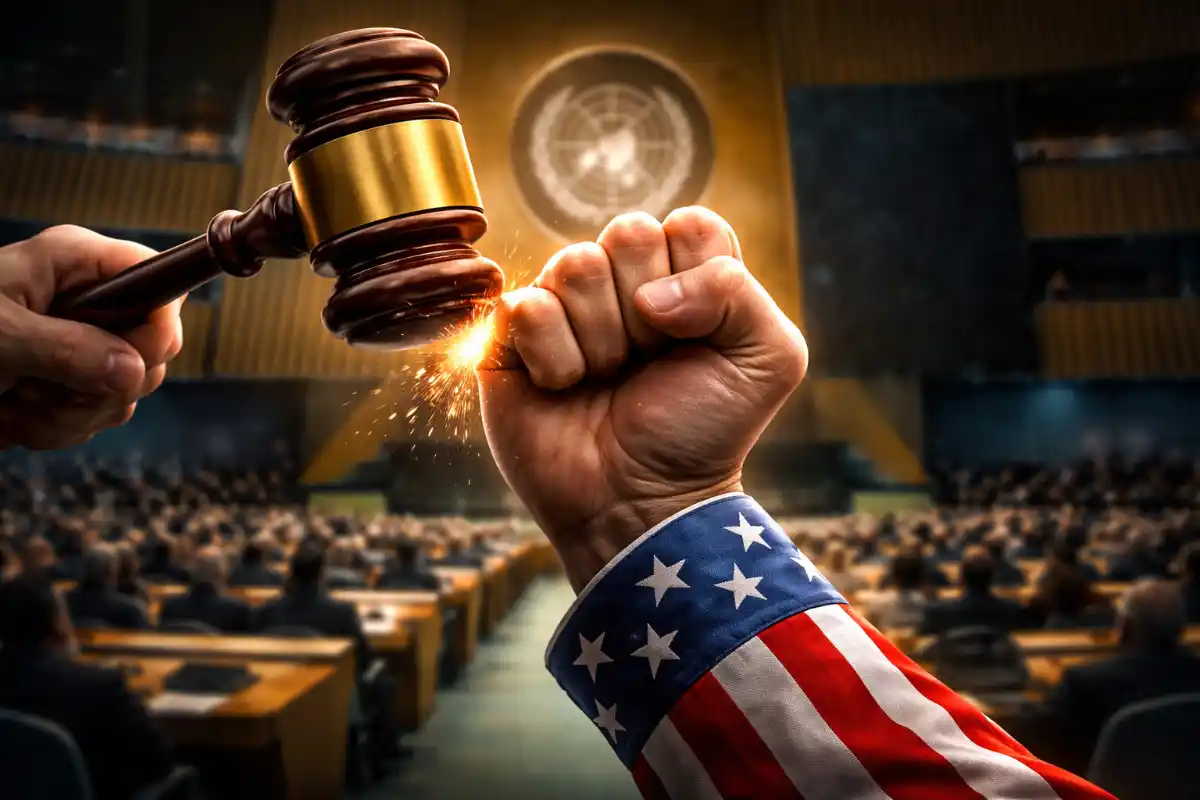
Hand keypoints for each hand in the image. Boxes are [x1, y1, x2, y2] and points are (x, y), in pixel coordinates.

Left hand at [0, 225, 183, 449]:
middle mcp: (88, 299)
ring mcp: (82, 342)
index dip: (158, 324)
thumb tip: (134, 371)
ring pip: (126, 391)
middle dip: (101, 386)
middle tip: (43, 388)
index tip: (132, 360)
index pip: (158, 279)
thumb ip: (68, 349)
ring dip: (68, 414)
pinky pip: (98, 414)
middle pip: (151, 347)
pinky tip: (13, 416)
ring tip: (14, 404)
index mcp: (74, 264)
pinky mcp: (72, 380)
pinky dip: (53, 427)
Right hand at [478, 208, 807, 589]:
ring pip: (577, 265)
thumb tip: (651, 293)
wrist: (641, 503)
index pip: (690, 224)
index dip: (696, 280)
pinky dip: (554, 360)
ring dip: (602, 341)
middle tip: (649, 363)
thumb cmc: (702, 433)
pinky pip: (527, 307)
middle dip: (648, 311)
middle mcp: (622, 282)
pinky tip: (563, 389)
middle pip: (629, 233)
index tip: (697, 337)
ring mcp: (565, 306)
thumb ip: (737, 291)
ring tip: (607, 380)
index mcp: (684, 275)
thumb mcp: (768, 360)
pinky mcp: (511, 336)